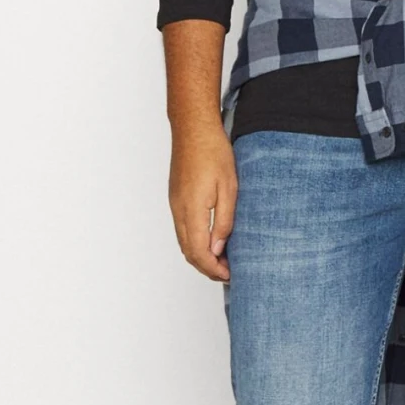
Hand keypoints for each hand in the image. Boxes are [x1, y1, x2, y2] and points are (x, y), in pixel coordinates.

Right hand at [168, 122, 236, 281]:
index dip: (213, 269)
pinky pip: (182, 230)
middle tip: (228, 273)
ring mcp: (174, 205)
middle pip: (188, 252)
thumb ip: (224, 221)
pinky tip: (210, 241)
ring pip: (183, 242)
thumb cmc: (213, 152)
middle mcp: (179, 211)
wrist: (193, 129)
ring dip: (200, 256)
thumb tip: (218, 248)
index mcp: (192, 210)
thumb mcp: (229, 188)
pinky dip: (194, 243)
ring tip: (222, 260)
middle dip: (206, 268)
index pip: (199, 252)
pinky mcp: (176, 199)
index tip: (229, 275)